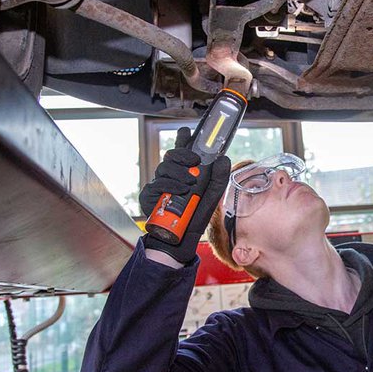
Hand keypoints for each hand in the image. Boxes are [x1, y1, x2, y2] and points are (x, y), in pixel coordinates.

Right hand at [139, 127, 230, 263]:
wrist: (182, 239)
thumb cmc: (196, 217)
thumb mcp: (212, 197)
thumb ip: (219, 178)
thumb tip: (223, 159)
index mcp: (185, 173)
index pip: (182, 151)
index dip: (183, 139)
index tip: (187, 132)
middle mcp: (171, 176)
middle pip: (171, 156)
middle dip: (183, 154)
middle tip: (195, 159)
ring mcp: (159, 185)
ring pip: (164, 167)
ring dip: (178, 172)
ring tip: (190, 183)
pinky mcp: (149, 196)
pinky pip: (156, 184)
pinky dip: (170, 185)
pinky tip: (180, 190)